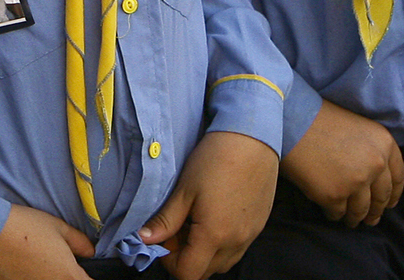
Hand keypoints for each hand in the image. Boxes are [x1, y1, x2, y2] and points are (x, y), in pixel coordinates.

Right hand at [0, 205, 93, 279]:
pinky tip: (20, 268)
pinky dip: (27, 278)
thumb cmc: (24, 227)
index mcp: (68, 277)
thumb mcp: (58, 227)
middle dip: (66, 276)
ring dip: (46, 277)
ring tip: (35, 263)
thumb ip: (79, 242)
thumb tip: (90, 252)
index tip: (81, 270)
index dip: (87, 277)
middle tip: (52, 261)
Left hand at [140, 130, 278, 279]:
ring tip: (196, 222)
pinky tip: (215, 216)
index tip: (164, 240)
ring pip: (223, 263)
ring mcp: (250, 236)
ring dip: (205, 253)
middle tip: (177, 230)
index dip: (170, 262)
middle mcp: (235, 242)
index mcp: (214, 235)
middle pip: (206, 272)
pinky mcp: (259, 226)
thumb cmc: (215, 158)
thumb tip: (145, 239)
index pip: (188, 273)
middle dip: (187, 258)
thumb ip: (165, 220)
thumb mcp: (185, 189)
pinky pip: (238, 249)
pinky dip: (223, 244)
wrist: (252, 137)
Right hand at [279, 98, 403, 227]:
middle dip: (375, 211)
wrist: (292, 118)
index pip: (398, 178)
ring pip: (361, 210)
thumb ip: (373, 152)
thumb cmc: (321, 120)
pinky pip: (338, 213)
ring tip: (349, 219)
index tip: (389, 203)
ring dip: (355, 218)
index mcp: (384, 144)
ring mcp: (356, 181)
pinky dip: (334, 213)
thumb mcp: (359, 128)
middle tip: (370, 219)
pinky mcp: (335, 195)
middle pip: (381, 198)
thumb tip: (376, 181)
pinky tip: (328, 209)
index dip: (394, 194)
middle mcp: (376, 164)